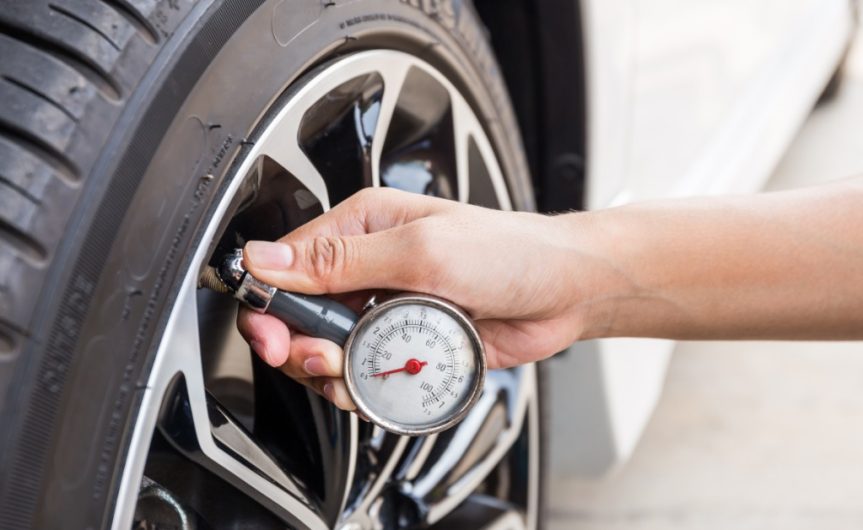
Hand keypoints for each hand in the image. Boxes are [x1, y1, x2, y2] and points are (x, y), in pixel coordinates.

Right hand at [236, 188, 603, 409]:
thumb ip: (341, 260)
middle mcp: (367, 267)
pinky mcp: (406, 343)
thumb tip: (267, 258)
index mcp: (361, 227)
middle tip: (325, 360)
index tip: (275, 337)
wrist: (564, 291)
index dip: (269, 305)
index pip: (286, 264)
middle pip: (301, 316)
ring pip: (329, 351)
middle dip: (302, 346)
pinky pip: (366, 373)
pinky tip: (383, 384)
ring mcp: (386, 308)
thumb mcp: (421, 250)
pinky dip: (366, 387)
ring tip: (357, 374)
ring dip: (335, 372)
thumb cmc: (509, 252)